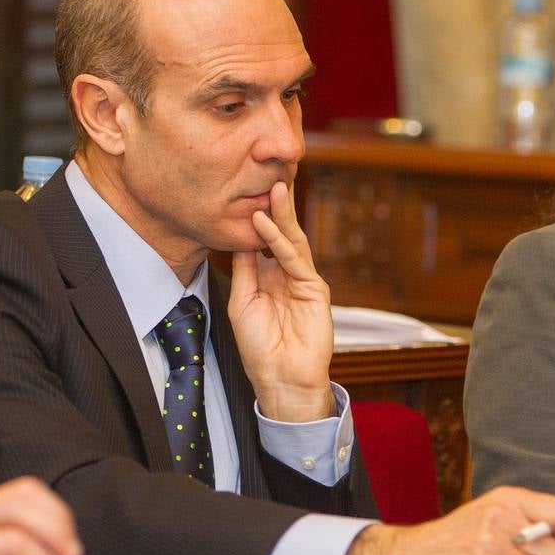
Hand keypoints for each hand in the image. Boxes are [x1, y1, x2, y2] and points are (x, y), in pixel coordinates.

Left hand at [228, 180, 335, 422]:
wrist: (280, 378)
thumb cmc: (259, 348)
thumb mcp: (241, 302)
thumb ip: (244, 270)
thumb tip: (241, 238)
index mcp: (269, 277)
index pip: (264, 240)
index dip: (257, 218)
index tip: (244, 192)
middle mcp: (286, 274)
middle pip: (281, 234)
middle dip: (276, 206)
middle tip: (268, 175)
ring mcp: (302, 280)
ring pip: (292, 239)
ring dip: (282, 214)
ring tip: (273, 188)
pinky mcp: (314, 289)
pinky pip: (294, 259)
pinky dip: (278, 240)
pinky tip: (265, 222)